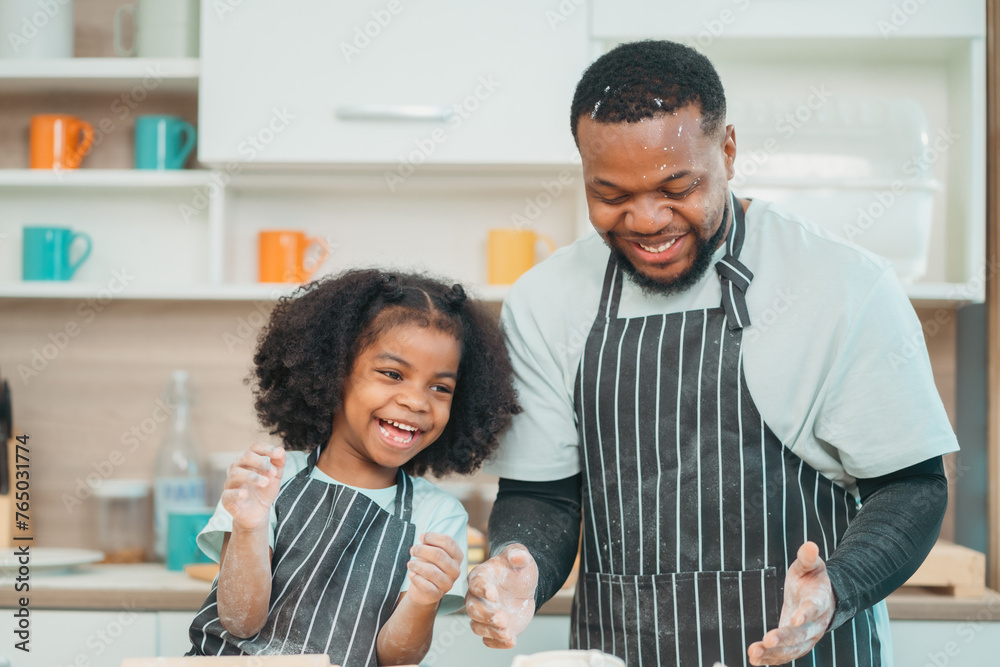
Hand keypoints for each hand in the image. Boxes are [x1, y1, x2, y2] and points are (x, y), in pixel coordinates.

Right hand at [220, 443, 284, 532]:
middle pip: (244, 456)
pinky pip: (227, 494)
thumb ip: (279, 462)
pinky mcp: (226, 500)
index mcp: (248, 461)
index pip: (254, 447)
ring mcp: (230, 484)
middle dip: (260, 462)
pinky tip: (245, 494)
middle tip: (273, 472)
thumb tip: (281, 450)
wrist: (257, 514)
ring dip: (252, 477)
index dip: (266, 448)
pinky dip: (236, 493)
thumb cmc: (264, 491)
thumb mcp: (275, 476)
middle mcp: (237, 469)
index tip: (278, 454)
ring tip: (265, 483)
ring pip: (235, 473)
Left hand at [405, 533, 462, 606]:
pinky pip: (426, 586)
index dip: (433, 537)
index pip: (448, 542)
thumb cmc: (428, 565)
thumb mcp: (430, 552)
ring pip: (431, 571)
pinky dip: (416, 578)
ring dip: (417, 565)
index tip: (421, 537)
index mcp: (457, 556)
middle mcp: (456, 570)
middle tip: (412, 550)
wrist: (423, 589)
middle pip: (439, 554)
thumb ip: (429, 544)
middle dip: (422, 550)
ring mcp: (448, 584)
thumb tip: (423, 538)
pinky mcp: (437, 595)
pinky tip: (411, 574)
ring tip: (410, 564)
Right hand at [465, 543, 537, 647]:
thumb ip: (519, 553)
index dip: (482, 589)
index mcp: (481, 577)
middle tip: (502, 619)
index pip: (476, 583)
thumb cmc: (517, 569)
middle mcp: (477, 597)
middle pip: (473, 609)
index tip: (493, 594)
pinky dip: (497, 643)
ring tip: (507, 632)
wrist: (524, 588)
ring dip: (491, 631)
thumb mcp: (522, 556)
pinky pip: (488, 640)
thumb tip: (518, 556)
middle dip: (486, 616)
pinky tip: (511, 641)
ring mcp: (483, 615)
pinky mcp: (491, 629)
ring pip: (477, 626)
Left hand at [748, 541, 834, 664]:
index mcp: (819, 601)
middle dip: (785, 638)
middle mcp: (816, 624)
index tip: (795, 618)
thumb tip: (809, 546)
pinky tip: (754, 660)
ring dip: (774, 653)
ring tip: (754, 654)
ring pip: (793, 649)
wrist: (822, 598)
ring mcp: (807, 637)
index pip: (813, 608)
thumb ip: (808, 558)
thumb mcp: (810, 566)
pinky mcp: (796, 645)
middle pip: (802, 634)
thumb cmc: (812, 579)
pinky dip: (771, 659)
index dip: (805, 614)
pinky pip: (785, 655)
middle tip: (768, 640)